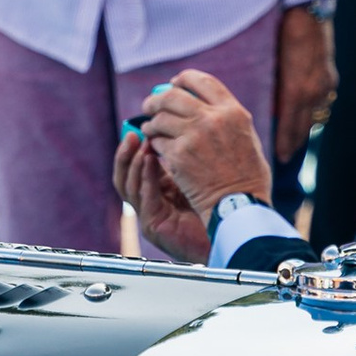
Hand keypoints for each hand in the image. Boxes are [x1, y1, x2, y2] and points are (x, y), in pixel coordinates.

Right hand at [114, 125, 210, 261]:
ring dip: (134, 163)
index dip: (134, 147)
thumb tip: (180, 123)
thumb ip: (186, 154)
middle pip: (124, 176)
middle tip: (133, 134)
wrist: (231, 232)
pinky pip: (144, 199)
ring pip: (129, 187)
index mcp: (158, 190)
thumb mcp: (199, 172)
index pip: (135, 167)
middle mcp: (150, 203)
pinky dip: (146, 178)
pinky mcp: (154, 226)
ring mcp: (150, 215)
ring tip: (143, 144)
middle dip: (126, 154)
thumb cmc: (221, 204)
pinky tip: (150, 161)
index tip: (140, 125)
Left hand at [138, 70, 274, 218]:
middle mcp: (213, 119)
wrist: (239, 204)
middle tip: (149, 106)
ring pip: (160, 118)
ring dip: (151, 122)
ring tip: (149, 129)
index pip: (201, 81)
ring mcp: (194, 136)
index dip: (183, 79)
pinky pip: (156, 141)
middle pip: (173, 95)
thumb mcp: (247, 137)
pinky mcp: (178, 155)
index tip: (173, 84)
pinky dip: (152, 142)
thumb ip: (227, 118)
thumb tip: (204, 104)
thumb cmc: (246, 176)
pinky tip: (154, 148)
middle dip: (156, 99)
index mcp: (233, 112)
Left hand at [273, 5, 334, 162]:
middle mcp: (314, 91)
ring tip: (295, 140)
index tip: (280, 159)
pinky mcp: (330, 75)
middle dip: (295, 142)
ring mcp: (325, 84)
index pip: (290, 126)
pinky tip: (307, 114)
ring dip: (305, 127)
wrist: (308, 10)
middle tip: (286, 157)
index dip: (285, 144)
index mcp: (296, 90)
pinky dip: (313, 110)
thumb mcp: (272, 61)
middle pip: (305, 126)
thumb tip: (267, 105)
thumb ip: (272, 86)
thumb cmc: (281, 31)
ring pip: (315, 115)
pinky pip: (322, 101)